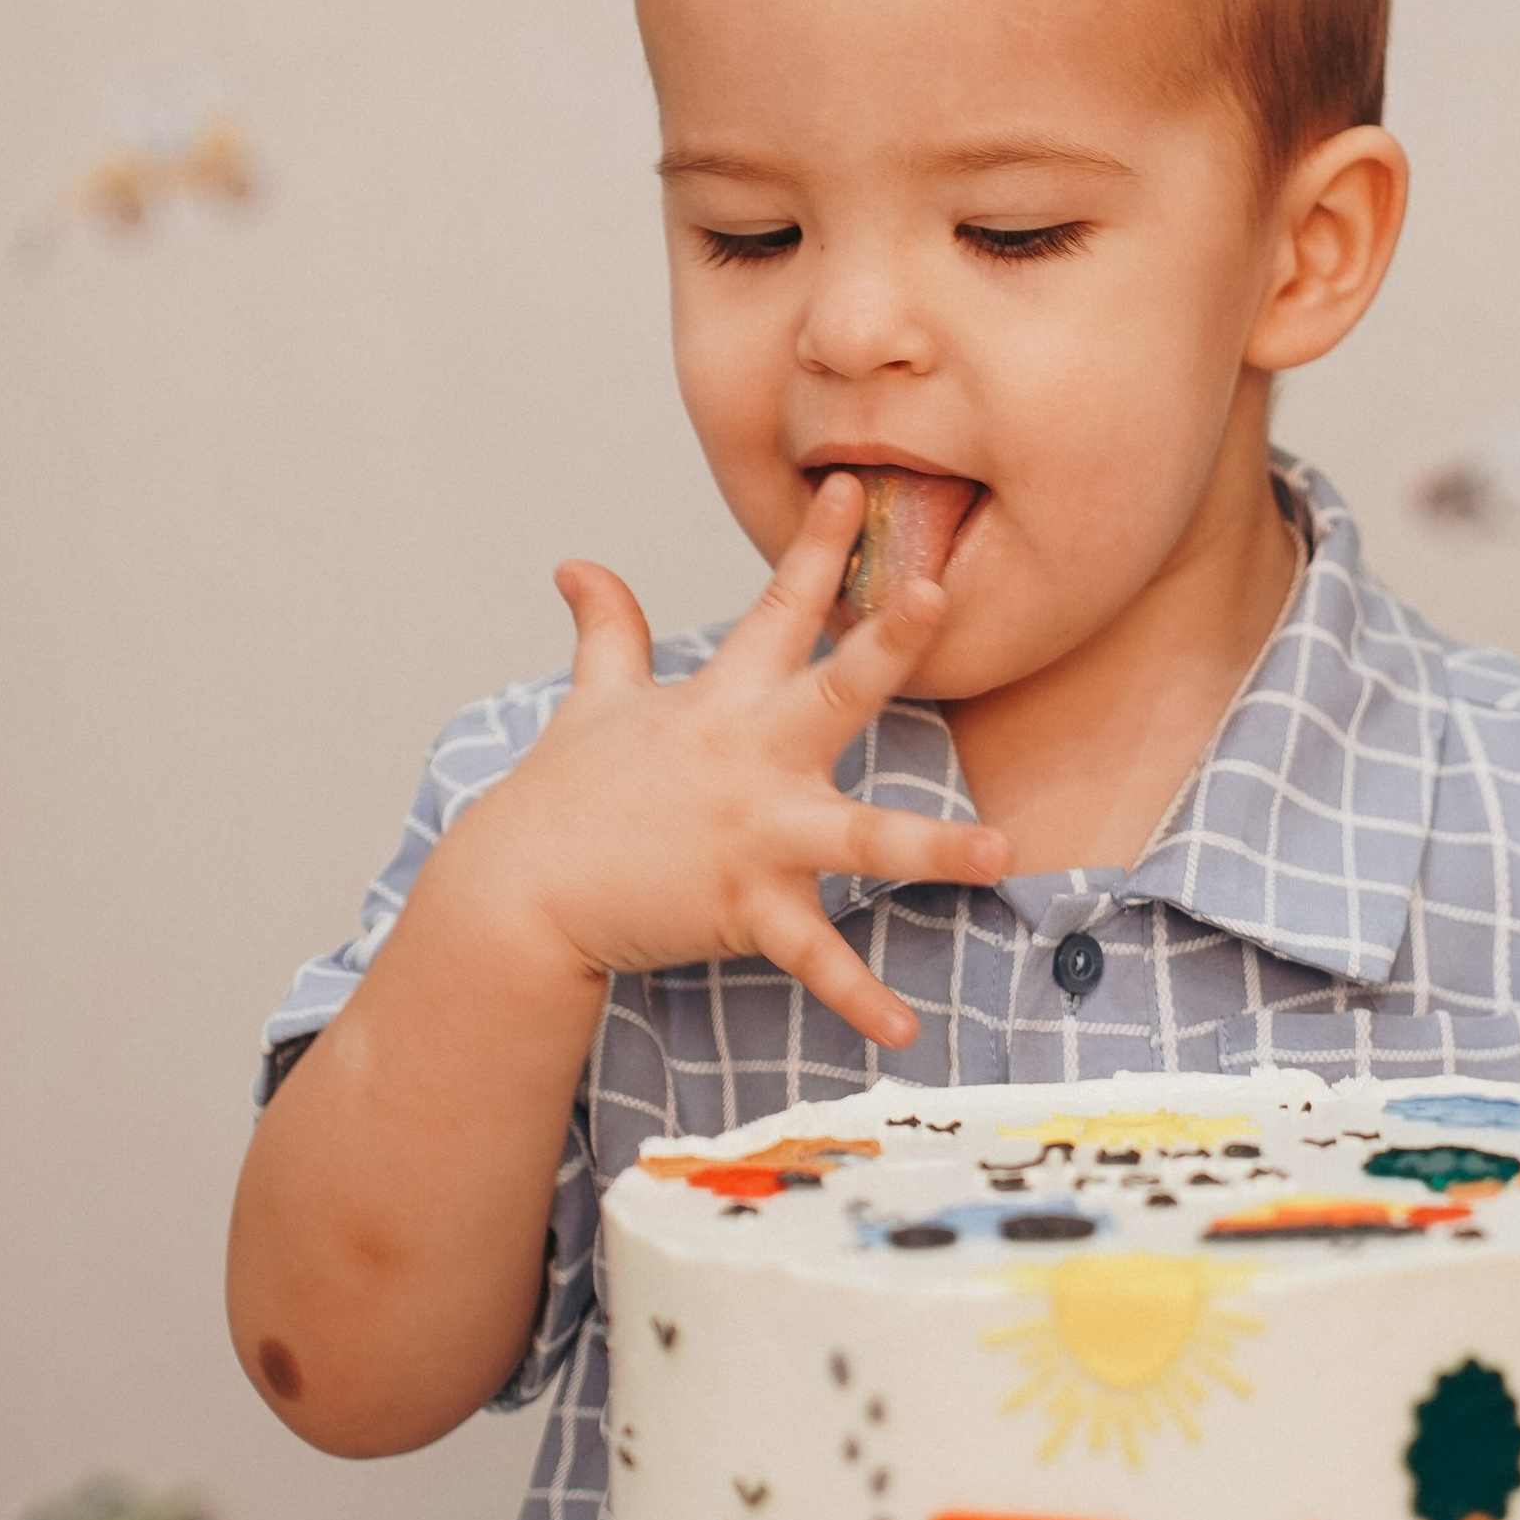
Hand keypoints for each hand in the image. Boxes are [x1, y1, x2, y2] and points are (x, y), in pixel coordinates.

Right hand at [449, 472, 1005, 1049]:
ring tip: (1002, 853)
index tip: (856, 486)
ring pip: (858, 838)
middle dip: (885, 643)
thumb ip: (607, 633)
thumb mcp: (593, 703)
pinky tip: (907, 1032)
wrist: (518, 894)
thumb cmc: (567, 796)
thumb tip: (577, 565)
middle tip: (937, 595)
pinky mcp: (744, 911)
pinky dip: (859, 1000)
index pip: (777, 607)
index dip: (817, 545)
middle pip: (831, 690)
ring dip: (933, 848)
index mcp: (720, 703)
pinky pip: (814, 961)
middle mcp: (747, 760)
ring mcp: (752, 837)